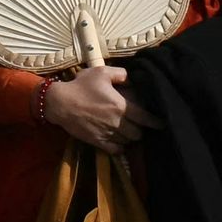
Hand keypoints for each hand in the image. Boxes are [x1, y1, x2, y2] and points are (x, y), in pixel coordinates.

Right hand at [43, 66, 158, 154]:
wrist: (60, 103)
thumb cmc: (80, 86)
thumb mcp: (100, 72)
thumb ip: (120, 74)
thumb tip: (132, 78)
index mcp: (121, 106)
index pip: (146, 118)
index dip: (156, 122)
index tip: (162, 123)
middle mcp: (117, 123)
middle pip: (138, 133)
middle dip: (140, 128)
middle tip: (137, 123)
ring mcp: (108, 134)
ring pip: (128, 141)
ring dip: (130, 137)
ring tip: (127, 130)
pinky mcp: (98, 142)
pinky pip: (116, 150)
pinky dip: (120, 146)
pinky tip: (117, 139)